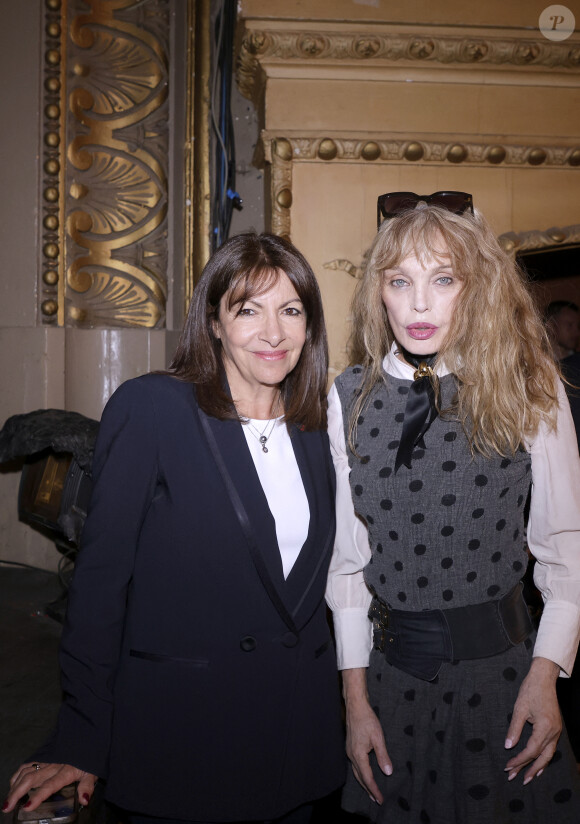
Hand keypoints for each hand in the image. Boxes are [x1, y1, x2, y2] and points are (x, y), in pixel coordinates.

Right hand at [2, 763, 97, 813]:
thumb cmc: (90, 756)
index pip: (49, 785)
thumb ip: (87, 786)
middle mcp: (54, 765)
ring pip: (27, 771)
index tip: (27, 807)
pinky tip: (13, 783)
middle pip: (31, 779)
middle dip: (17, 793)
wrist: (89, 735)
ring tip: (7, 800)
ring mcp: (47, 759)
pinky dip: (18, 773)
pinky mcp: (44, 755)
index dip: (38, 796)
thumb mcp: (92, 772)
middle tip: (7, 807)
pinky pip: (28, 763)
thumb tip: (84, 801)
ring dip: (15, 786)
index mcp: (66, 771)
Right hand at [342, 668, 391, 803]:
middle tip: (376, 800)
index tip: (380, 800)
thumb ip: (383, 756)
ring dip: (364, 782)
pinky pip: (355, 765)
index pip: (367, 777)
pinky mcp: (350, 746)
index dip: (374, 789)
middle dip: (368, 789)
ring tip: (370, 790)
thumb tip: (388, 772)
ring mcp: (349, 751)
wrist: (355, 706)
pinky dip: (360, 773)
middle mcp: (351, 755)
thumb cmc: (367, 720)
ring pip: (356, 771)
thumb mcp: (378, 738)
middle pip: (360, 777)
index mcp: (358, 755)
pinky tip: (364, 772)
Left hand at [504, 656, 561, 784]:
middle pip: (541, 756)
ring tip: (528, 777)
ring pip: (548, 755)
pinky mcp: (555, 728)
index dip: (519, 760)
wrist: (544, 678)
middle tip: (514, 777)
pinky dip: (544, 758)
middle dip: (528, 769)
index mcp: (545, 727)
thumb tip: (508, 746)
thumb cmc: (530, 690)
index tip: (508, 766)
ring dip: (538, 767)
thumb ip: (514, 729)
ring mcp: (556, 730)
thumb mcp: (519, 708)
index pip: (531, 750)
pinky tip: (540, 765)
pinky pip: (551, 748)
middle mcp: (553, 732)